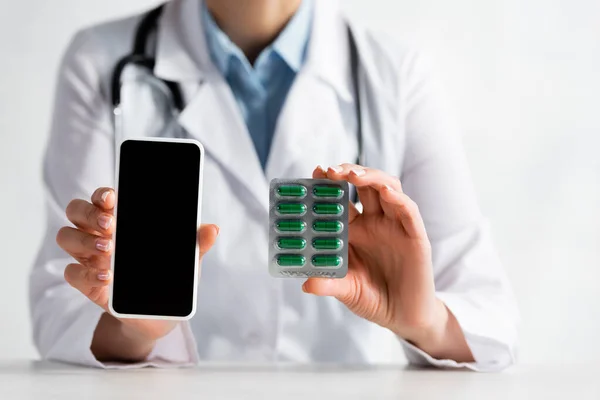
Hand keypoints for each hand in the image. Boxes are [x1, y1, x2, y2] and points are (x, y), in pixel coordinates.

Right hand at [56, 187, 218, 359]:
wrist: (159, 315)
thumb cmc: (169, 277)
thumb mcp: (187, 261)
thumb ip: (196, 244)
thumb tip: (213, 229)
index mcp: (122, 220)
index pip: (103, 197)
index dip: (103, 194)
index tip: (113, 198)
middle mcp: (100, 233)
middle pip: (77, 210)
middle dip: (90, 213)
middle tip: (110, 225)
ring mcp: (90, 257)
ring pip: (66, 236)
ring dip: (84, 240)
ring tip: (108, 250)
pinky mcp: (87, 283)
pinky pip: (72, 273)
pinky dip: (85, 273)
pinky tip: (105, 278)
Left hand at [303, 164, 472, 360]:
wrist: (404, 316)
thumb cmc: (373, 299)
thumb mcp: (347, 291)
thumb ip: (329, 285)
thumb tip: (306, 285)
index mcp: (355, 229)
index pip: (341, 197)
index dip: (330, 182)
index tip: (316, 171)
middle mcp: (375, 222)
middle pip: (364, 184)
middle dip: (348, 172)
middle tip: (331, 170)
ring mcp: (396, 226)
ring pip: (387, 188)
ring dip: (371, 177)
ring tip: (353, 175)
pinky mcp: (415, 235)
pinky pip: (408, 211)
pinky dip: (398, 198)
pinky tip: (385, 192)